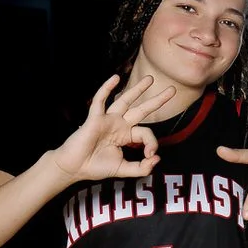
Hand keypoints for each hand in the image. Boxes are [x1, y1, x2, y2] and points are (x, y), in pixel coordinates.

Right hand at [51, 73, 178, 182]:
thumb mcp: (124, 169)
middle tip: (172, 91)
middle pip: (142, 109)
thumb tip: (157, 158)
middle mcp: (119, 124)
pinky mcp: (95, 118)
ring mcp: (107, 120)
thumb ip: (142, 168)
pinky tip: (115, 78)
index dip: (152, 143)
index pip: (146, 132)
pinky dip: (106, 88)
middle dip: (157, 100)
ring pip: (125, 100)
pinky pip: (100, 101)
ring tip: (150, 79)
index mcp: (126, 135)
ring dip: (137, 89)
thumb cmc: (96, 167)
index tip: (149, 156)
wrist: (74, 168)